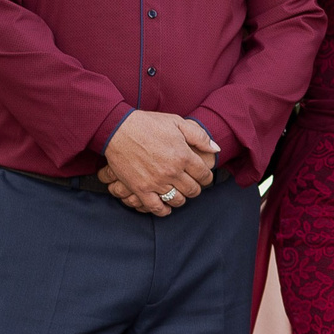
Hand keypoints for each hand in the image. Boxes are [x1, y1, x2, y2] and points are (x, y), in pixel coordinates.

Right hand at [102, 111, 217, 215]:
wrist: (118, 129)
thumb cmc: (148, 124)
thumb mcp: (178, 122)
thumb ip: (200, 136)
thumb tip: (216, 149)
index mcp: (184, 155)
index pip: (204, 175)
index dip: (206, 177)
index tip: (204, 177)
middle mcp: (172, 171)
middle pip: (193, 190)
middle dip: (196, 189)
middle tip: (192, 185)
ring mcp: (156, 182)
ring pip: (177, 200)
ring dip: (182, 198)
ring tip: (180, 193)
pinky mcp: (140, 189)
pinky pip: (156, 207)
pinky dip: (164, 210)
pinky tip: (166, 207)